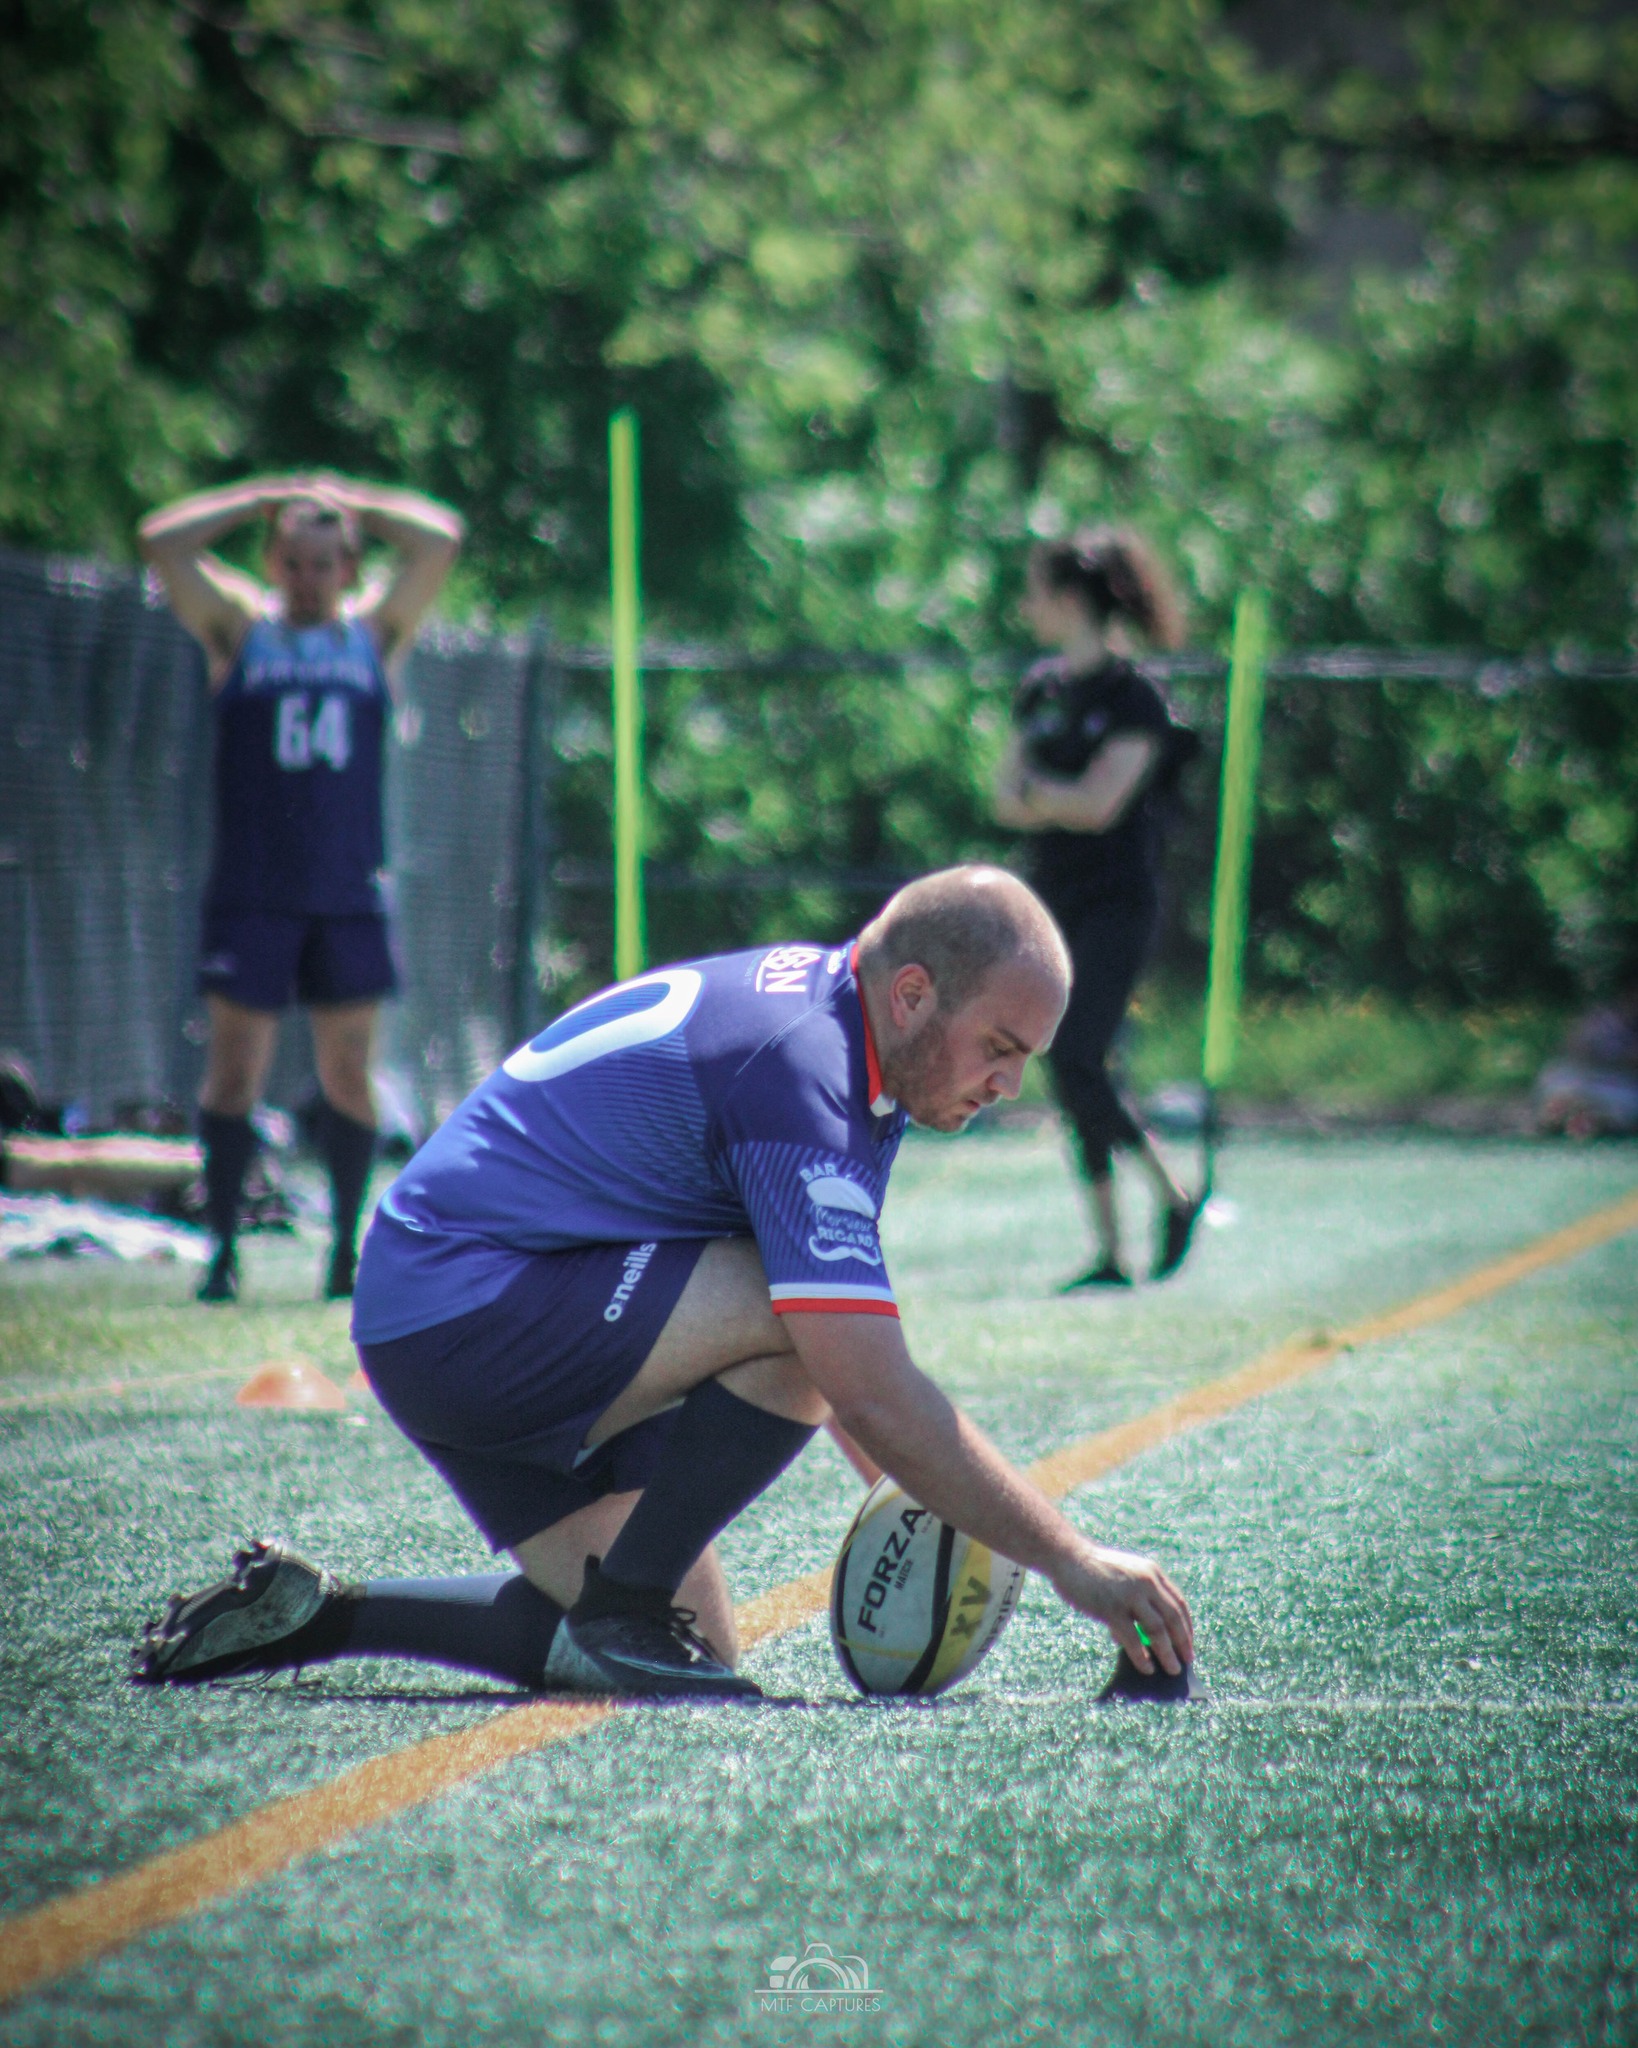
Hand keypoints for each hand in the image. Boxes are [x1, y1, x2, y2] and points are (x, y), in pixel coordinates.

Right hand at [1050, 1542, 1194, 1674]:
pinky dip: (1142, 1657)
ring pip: (1158, 1630)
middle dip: (1183, 1642)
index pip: (1178, 1603)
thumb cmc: (1094, 1570)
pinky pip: (1133, 1639)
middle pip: (1173, 1618)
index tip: (1189, 1643)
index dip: (1187, 1626)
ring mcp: (1129, 1596)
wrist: (1068, 1557)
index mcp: (1151, 1573)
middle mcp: (1146, 1582)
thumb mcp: (1124, 1577)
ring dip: (1167, 1653)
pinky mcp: (1112, 1609)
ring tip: (1172, 1670)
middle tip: (1187, 1661)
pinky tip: (1147, 1668)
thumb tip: (1143, 1638)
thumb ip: (1137, 1601)